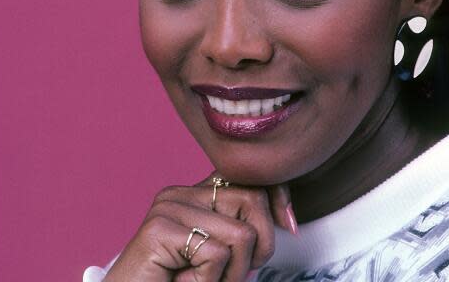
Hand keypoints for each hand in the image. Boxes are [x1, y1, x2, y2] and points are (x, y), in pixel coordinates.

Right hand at [103, 173, 295, 281]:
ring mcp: (168, 208)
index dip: (276, 196)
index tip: (289, 225)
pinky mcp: (159, 229)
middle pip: (253, 199)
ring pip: (241, 234)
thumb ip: (242, 233)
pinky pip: (215, 255)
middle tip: (229, 275)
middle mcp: (181, 193)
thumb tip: (286, 219)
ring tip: (200, 280)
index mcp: (196, 195)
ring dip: (232, 274)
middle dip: (259, 247)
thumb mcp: (218, 257)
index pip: (248, 178)